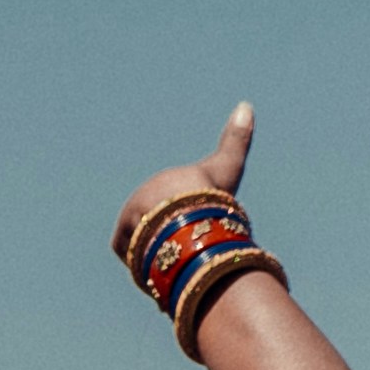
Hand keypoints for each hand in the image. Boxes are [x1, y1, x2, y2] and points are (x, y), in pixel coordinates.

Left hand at [110, 101, 254, 272]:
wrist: (187, 212)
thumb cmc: (210, 190)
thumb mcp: (228, 164)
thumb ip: (236, 138)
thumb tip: (246, 102)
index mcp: (164, 184)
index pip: (176, 204)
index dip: (191, 218)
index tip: (201, 230)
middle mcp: (144, 200)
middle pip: (163, 226)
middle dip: (178, 238)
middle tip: (196, 251)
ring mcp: (131, 221)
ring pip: (150, 243)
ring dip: (164, 254)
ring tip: (182, 262)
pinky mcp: (122, 242)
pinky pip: (133, 257)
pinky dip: (147, 265)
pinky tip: (165, 267)